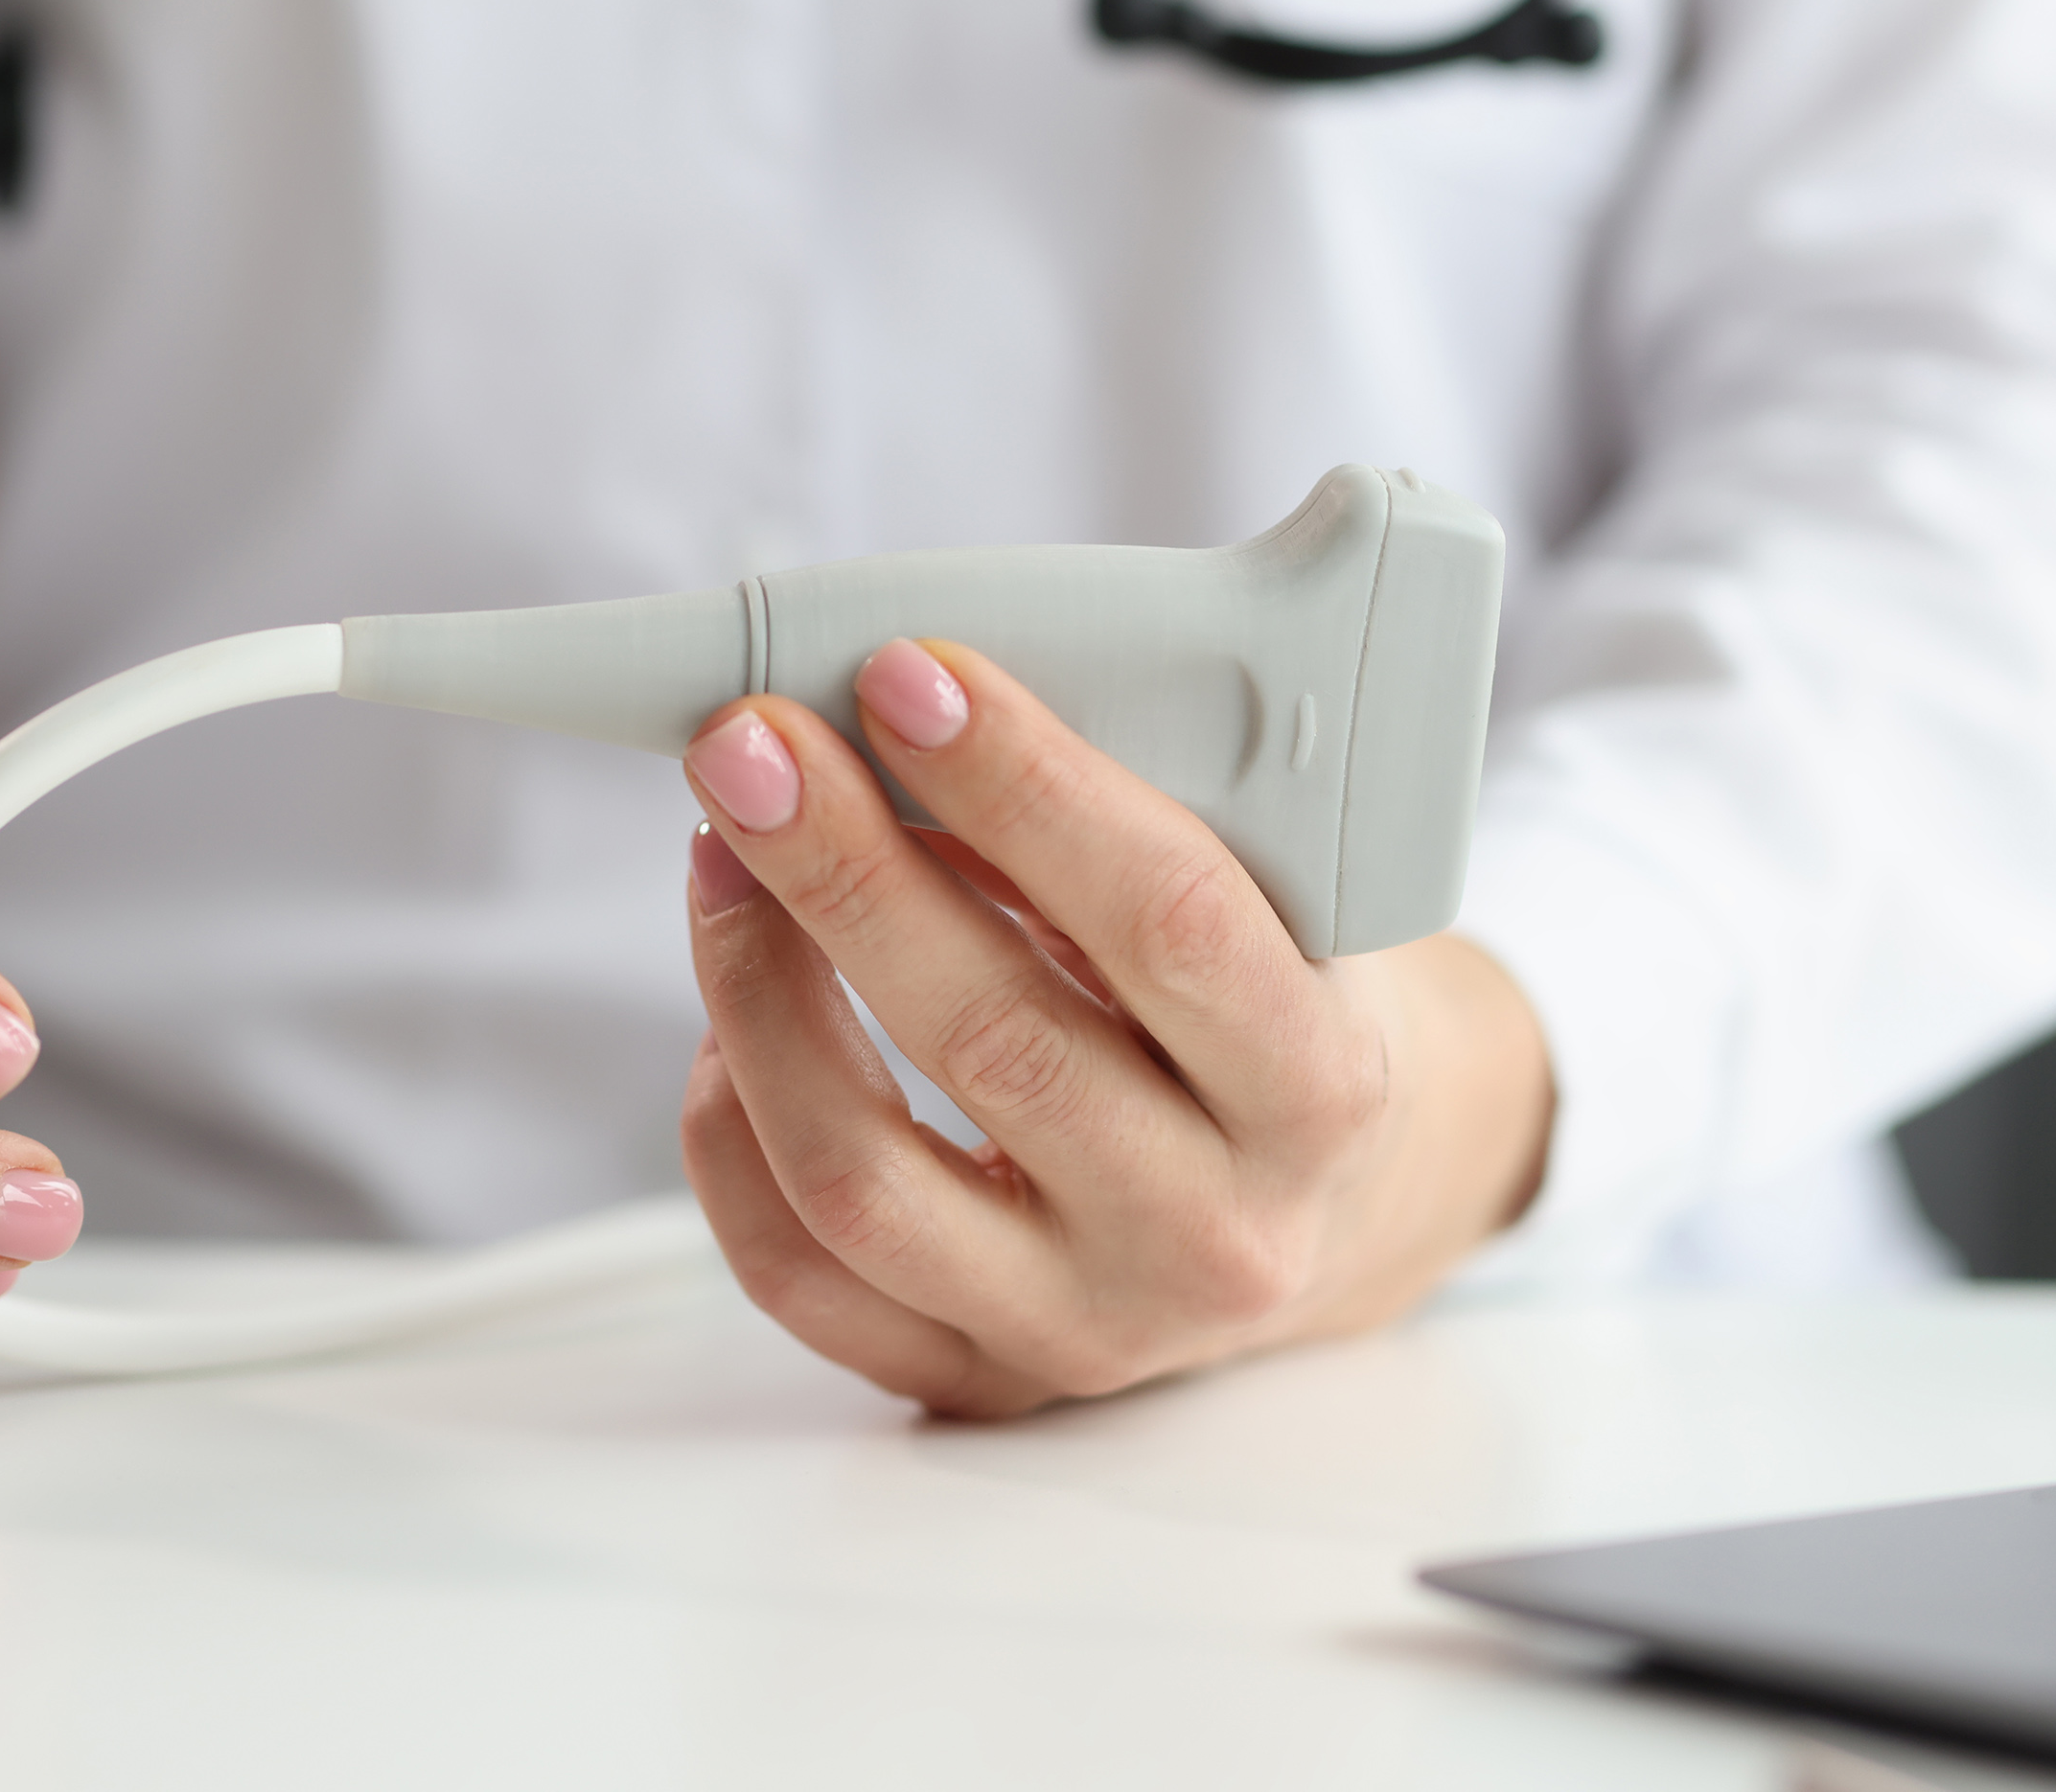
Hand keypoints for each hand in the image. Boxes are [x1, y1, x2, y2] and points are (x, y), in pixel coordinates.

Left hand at [676, 639, 1551, 1416]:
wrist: (1335, 1205)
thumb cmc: (1285, 1004)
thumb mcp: (1279, 900)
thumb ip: (1129, 822)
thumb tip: (905, 711)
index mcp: (1322, 1088)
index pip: (1166, 922)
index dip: (1025, 789)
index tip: (905, 673)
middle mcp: (1211, 1234)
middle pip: (991, 1046)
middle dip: (846, 870)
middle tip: (749, 744)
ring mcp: (1087, 1329)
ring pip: (859, 1179)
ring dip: (757, 992)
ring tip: (720, 853)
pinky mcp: (980, 1382)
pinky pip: (797, 1275)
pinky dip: (731, 1134)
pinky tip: (726, 1023)